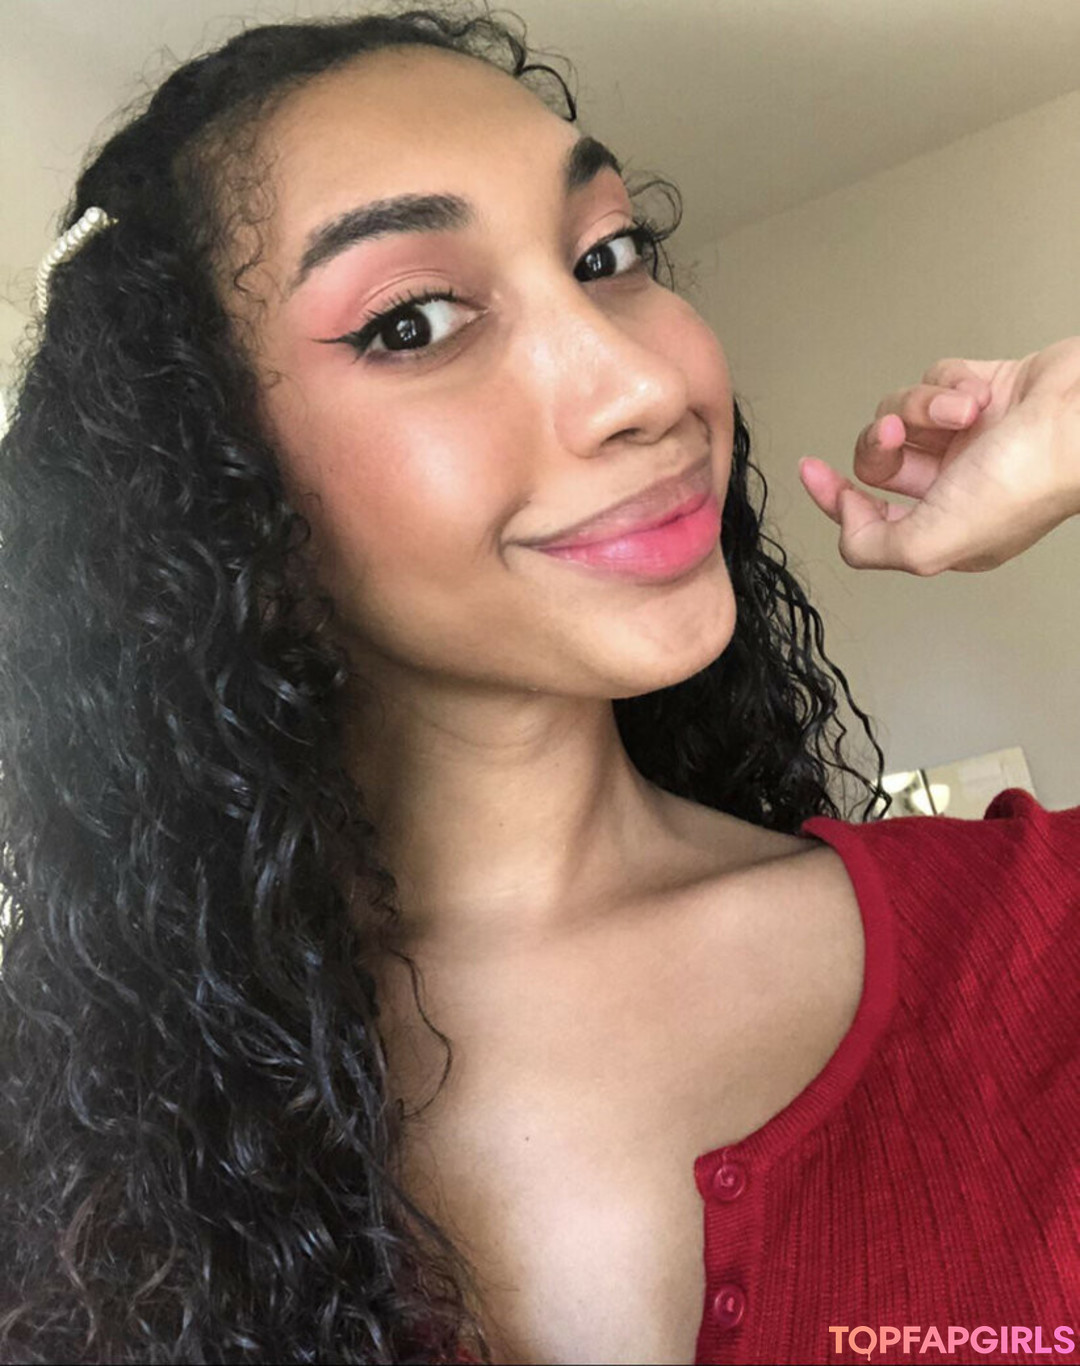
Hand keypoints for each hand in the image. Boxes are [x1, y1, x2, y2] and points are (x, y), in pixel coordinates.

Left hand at [798, 337, 1079, 573]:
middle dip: (882, 441)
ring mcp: (970, 438)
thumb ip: (873, 547)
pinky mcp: (983, 391)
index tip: (811, 472)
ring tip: (962, 411)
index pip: (870, 519)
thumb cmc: (1026, 480)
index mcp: (945, 531)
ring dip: (923, 407)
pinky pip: (936, 379)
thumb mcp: (930, 544)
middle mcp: (956, 487)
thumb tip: (847, 529)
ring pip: (903, 413)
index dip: (836, 498)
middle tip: (900, 433)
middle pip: (880, 459)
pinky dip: (951, 383)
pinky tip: (981, 394)